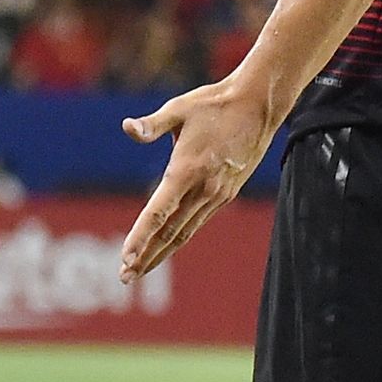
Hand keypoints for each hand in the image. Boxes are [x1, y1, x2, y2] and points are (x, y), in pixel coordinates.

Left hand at [117, 73, 282, 282]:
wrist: (258, 105)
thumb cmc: (214, 104)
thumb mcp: (179, 109)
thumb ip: (152, 125)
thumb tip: (128, 127)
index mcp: (187, 170)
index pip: (158, 213)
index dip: (140, 238)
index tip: (125, 258)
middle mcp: (203, 189)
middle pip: (170, 232)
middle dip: (146, 256)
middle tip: (124, 276)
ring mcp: (217, 195)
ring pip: (185, 231)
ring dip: (161, 252)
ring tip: (140, 269)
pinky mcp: (226, 193)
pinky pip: (197, 221)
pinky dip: (179, 237)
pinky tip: (166, 245)